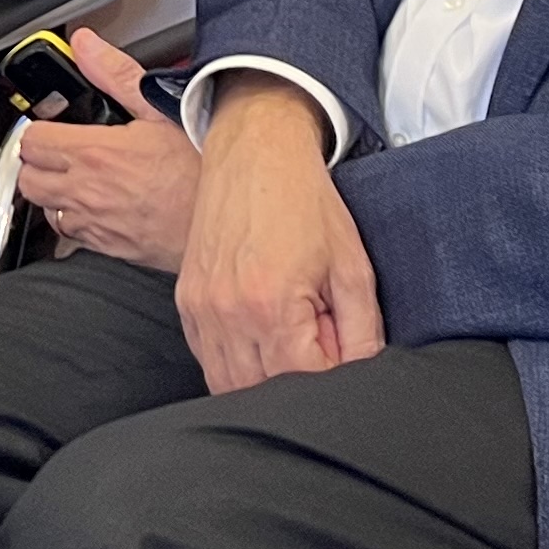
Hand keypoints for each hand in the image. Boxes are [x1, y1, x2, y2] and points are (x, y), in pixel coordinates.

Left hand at [5, 28, 199, 268]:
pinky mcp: (107, 248)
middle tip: (61, 153)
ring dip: (55, 194)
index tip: (53, 127)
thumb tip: (86, 46)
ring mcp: (94, 224)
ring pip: (46, 210)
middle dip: (39, 164)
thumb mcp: (162, 109)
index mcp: (95, 153)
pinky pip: (71, 236)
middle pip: (27, 180)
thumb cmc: (202, 170)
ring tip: (81, 180)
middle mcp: (87, 192)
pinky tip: (100, 206)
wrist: (227, 222)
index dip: (39, 130)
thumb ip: (116, 74)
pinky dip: (76, 222)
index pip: (32, 142)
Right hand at [173, 74, 384, 394]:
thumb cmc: (306, 204)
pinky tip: (260, 333)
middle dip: (296, 381)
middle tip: (317, 339)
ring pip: (227, 384)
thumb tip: (358, 377)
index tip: (340, 345)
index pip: (304, 383)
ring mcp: (199, 310)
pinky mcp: (186, 303)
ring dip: (262, 380)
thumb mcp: (353, 268)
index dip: (331, 376)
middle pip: (261, 393)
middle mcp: (227, 314)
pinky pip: (207, 358)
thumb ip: (362, 334)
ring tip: (288, 338)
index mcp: (271, 305)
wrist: (255, 154)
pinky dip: (235, 363)